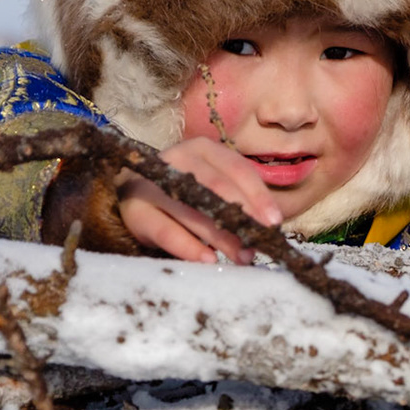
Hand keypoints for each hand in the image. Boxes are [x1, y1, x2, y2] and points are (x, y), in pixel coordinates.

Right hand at [118, 137, 282, 262]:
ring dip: (221, 236)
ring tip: (241, 257)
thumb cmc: (185, 195)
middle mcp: (176, 159)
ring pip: (192, 209)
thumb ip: (240, 201)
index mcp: (202, 150)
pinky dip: (189, 247)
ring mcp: (152, 184)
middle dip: (241, 215)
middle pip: (215, 185)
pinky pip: (166, 231)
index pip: (236, 169)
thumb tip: (269, 225)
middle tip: (259, 242)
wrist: (134, 199)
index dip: (257, 195)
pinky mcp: (136, 212)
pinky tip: (209, 259)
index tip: (274, 222)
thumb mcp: (214, 189)